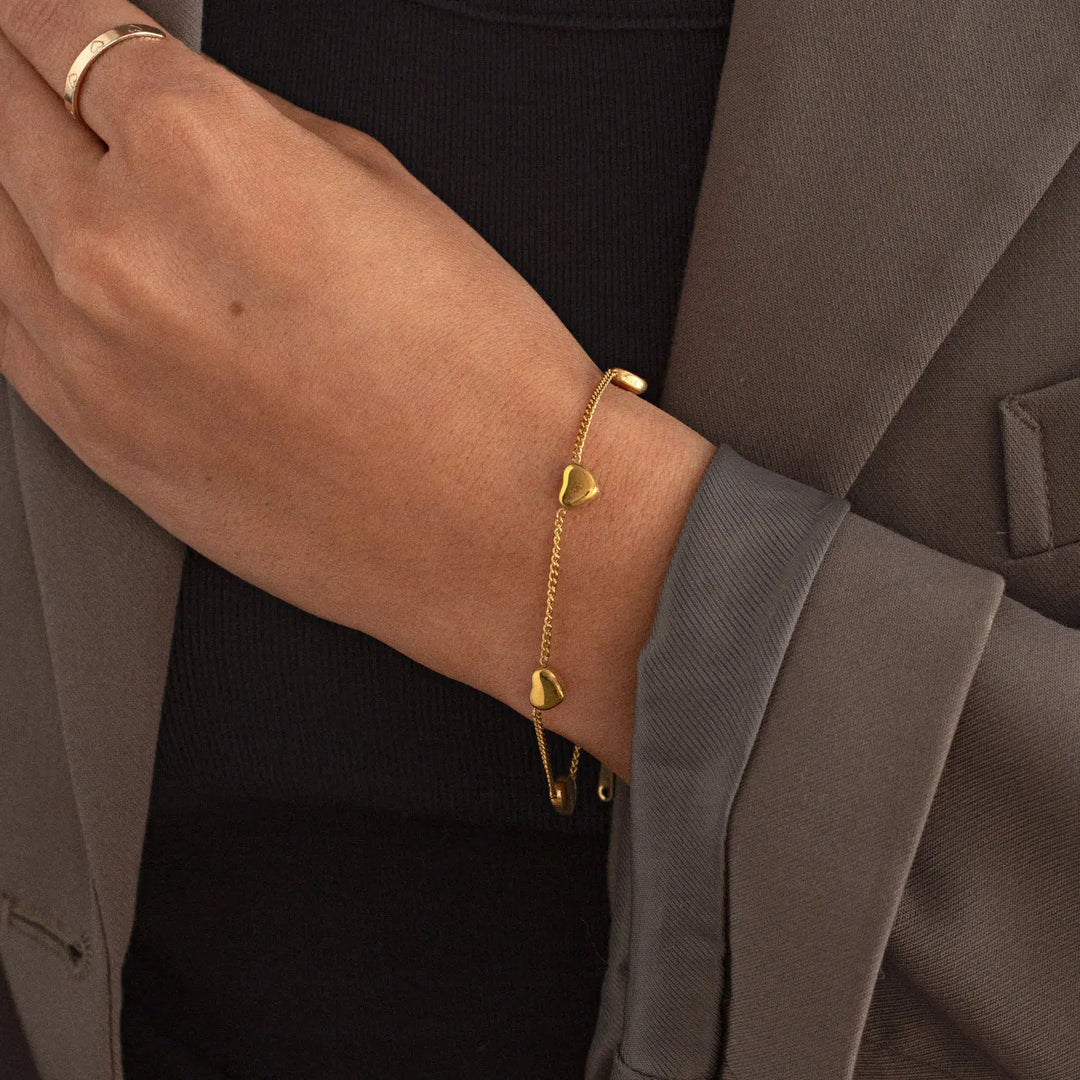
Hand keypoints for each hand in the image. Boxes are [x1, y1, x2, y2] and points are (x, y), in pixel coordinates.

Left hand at [0, 0, 715, 778]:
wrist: (504, 521)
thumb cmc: (478, 374)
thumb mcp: (379, 188)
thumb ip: (246, 129)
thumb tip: (169, 112)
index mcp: (201, 152)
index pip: (63, 23)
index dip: (55, 10)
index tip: (52, 17)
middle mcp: (120, 250)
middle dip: (21, 80)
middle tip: (48, 83)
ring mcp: (90, 358)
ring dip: (18, 186)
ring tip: (65, 180)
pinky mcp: (94, 440)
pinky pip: (3, 328)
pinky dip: (24, 283)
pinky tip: (78, 274)